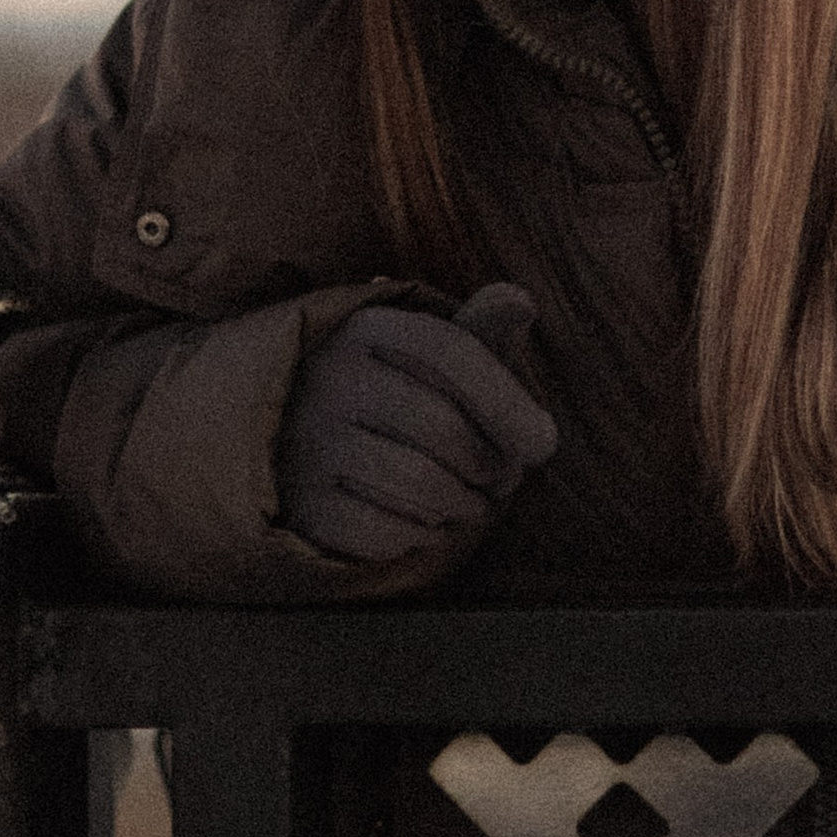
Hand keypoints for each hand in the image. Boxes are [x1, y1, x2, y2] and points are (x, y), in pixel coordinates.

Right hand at [277, 286, 558, 561]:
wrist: (292, 439)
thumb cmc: (391, 392)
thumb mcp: (428, 353)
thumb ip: (479, 330)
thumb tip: (521, 300)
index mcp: (365, 328)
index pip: (449, 353)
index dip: (506, 401)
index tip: (545, 444)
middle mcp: (328, 378)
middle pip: (444, 428)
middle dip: (491, 464)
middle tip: (501, 478)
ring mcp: (307, 442)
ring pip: (422, 484)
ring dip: (463, 504)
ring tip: (469, 500)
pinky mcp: (300, 505)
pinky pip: (386, 532)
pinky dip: (420, 535)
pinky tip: (423, 521)